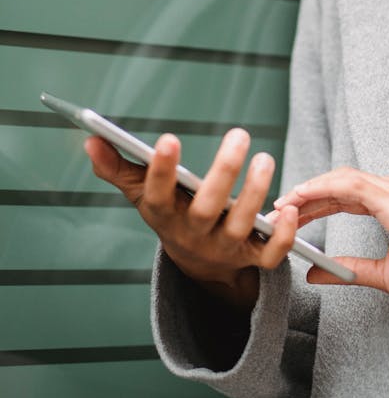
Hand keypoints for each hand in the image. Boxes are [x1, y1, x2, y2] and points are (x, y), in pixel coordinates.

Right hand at [85, 129, 299, 308]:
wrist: (196, 263)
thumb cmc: (171, 213)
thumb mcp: (141, 192)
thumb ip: (117, 167)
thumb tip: (90, 140)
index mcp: (164, 215)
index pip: (156, 195)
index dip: (160, 171)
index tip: (167, 139)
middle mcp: (194, 234)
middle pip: (207, 209)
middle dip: (223, 173)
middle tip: (239, 134)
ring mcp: (224, 247)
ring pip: (240, 226)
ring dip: (255, 193)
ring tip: (264, 158)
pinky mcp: (252, 257)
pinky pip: (270, 254)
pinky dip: (283, 237)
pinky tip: (290, 210)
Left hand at [275, 167, 388, 327]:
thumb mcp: (387, 275)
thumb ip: (354, 270)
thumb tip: (319, 274)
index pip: (350, 194)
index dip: (319, 203)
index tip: (294, 216)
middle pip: (342, 183)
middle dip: (308, 195)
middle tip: (279, 210)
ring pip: (343, 178)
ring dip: (310, 189)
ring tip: (284, 204)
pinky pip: (350, 185)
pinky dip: (322, 189)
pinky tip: (302, 199)